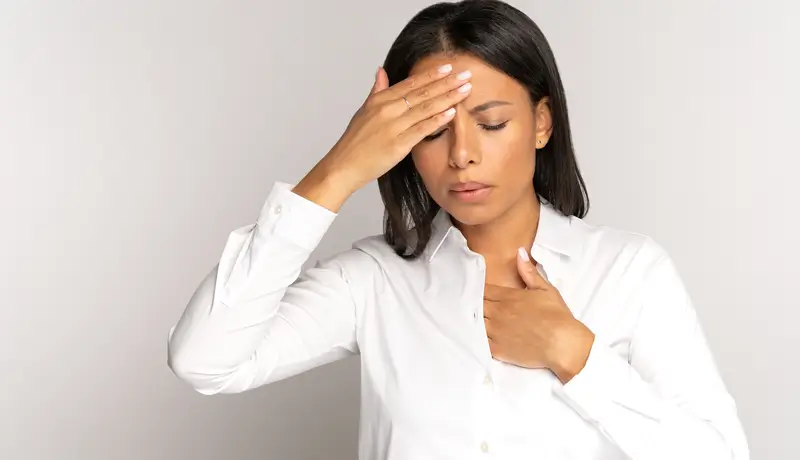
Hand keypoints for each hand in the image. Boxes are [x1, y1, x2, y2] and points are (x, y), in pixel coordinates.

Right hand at [293, 65, 471, 211]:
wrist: (343, 165)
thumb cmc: (355, 141)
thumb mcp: (364, 110)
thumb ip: (377, 91)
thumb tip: (381, 71)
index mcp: (380, 100)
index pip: (411, 83)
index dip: (431, 75)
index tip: (448, 67)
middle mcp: (387, 109)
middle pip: (422, 92)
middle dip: (446, 83)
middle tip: (465, 75)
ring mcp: (393, 126)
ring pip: (426, 108)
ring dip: (448, 97)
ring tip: (465, 89)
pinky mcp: (398, 144)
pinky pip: (422, 129)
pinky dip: (437, 120)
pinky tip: (452, 112)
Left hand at [483, 247, 594, 382]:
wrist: (562, 345)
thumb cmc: (556, 316)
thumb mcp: (545, 288)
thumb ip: (529, 271)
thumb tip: (519, 252)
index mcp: (508, 297)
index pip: (483, 289)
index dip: (478, 289)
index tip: (476, 289)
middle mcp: (498, 313)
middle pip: (476, 304)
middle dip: (473, 302)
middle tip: (469, 302)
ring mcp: (495, 332)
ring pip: (475, 321)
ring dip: (472, 318)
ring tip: (470, 317)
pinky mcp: (497, 350)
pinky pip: (479, 341)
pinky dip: (476, 337)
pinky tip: (475, 335)